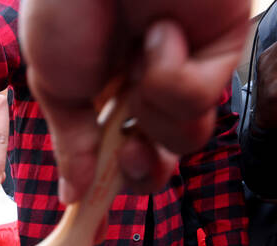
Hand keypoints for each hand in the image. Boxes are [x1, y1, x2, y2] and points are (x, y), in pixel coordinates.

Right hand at [19, 1, 252, 201]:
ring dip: (155, 111)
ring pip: (188, 134)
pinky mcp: (224, 44)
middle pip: (165, 155)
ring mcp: (189, 61)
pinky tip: (159, 33)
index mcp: (108, 87)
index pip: (122, 150)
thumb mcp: (53, 83)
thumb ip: (70, 143)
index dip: (116, 178)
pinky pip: (203, 95)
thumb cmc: (66, 2)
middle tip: (128, 153)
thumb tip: (71, 195)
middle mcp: (151, 79)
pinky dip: (173, 73)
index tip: (96, 191)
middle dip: (146, 168)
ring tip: (136, 63)